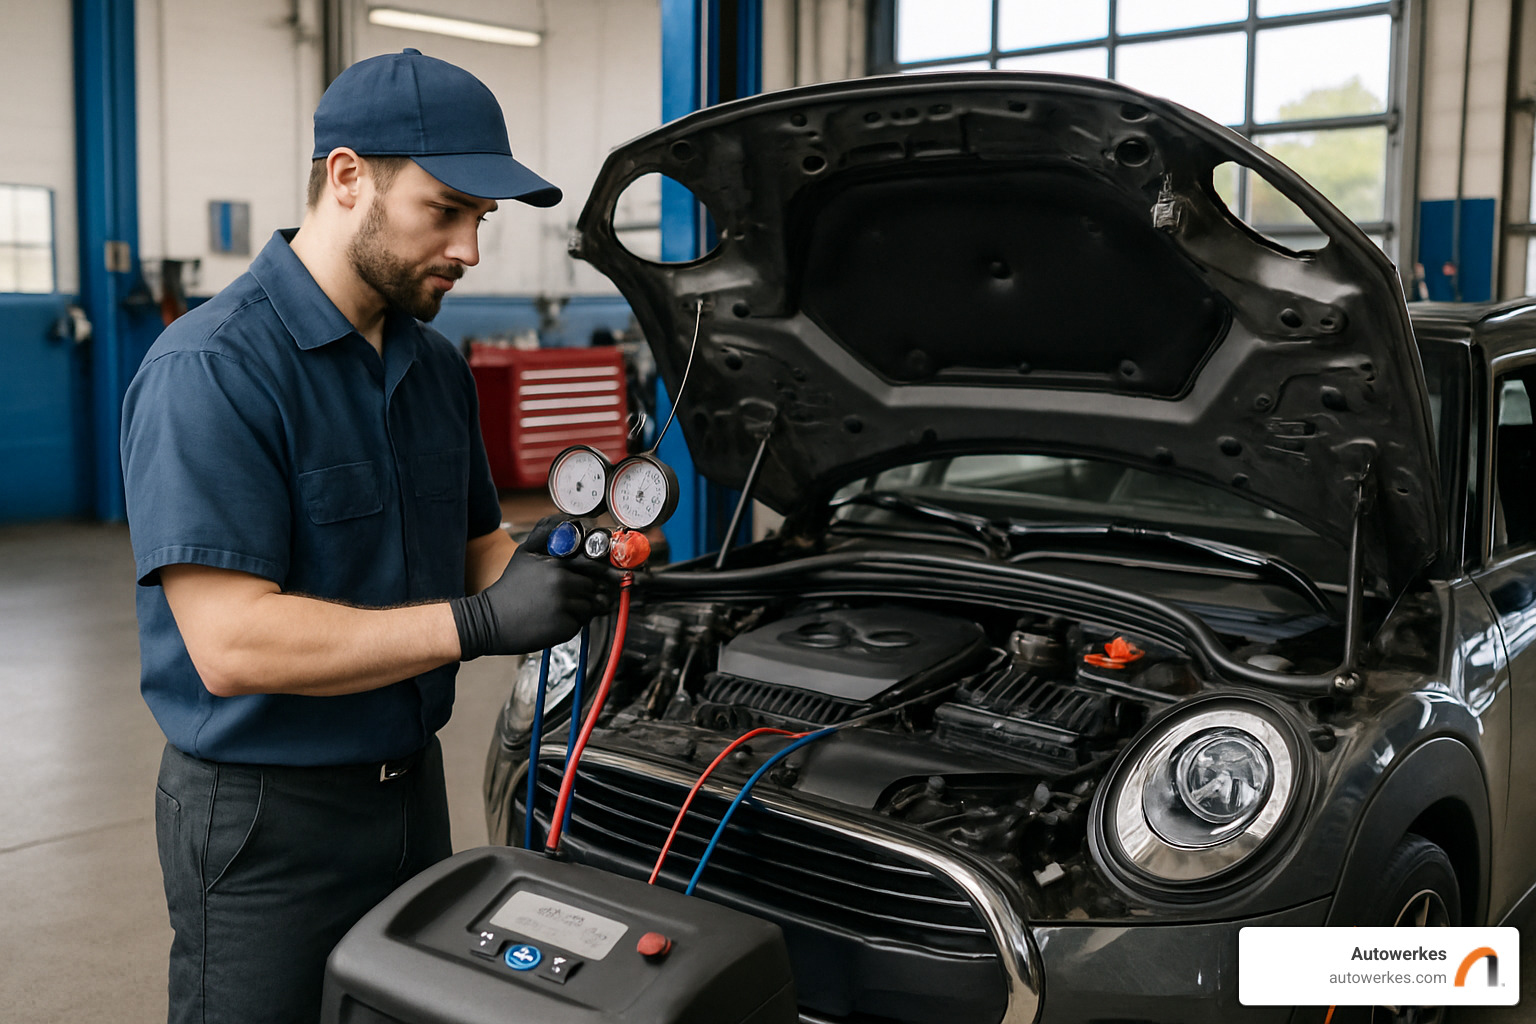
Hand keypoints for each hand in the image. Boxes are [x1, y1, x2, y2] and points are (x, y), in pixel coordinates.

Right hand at [450, 517, 621, 658]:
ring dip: (583, 607)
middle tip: (578, 592)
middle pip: (596, 584)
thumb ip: (546, 533)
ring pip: (592, 604)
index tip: (619, 570)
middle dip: (593, 589)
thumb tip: (569, 521)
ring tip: (558, 606)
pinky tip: (555, 618)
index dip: (608, 566)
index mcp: (556, 562)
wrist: (490, 620)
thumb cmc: (510, 588)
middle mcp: (563, 581)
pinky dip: (575, 621)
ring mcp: (565, 604)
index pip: (594, 561)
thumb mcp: (525, 553)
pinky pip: (583, 621)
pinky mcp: (565, 625)